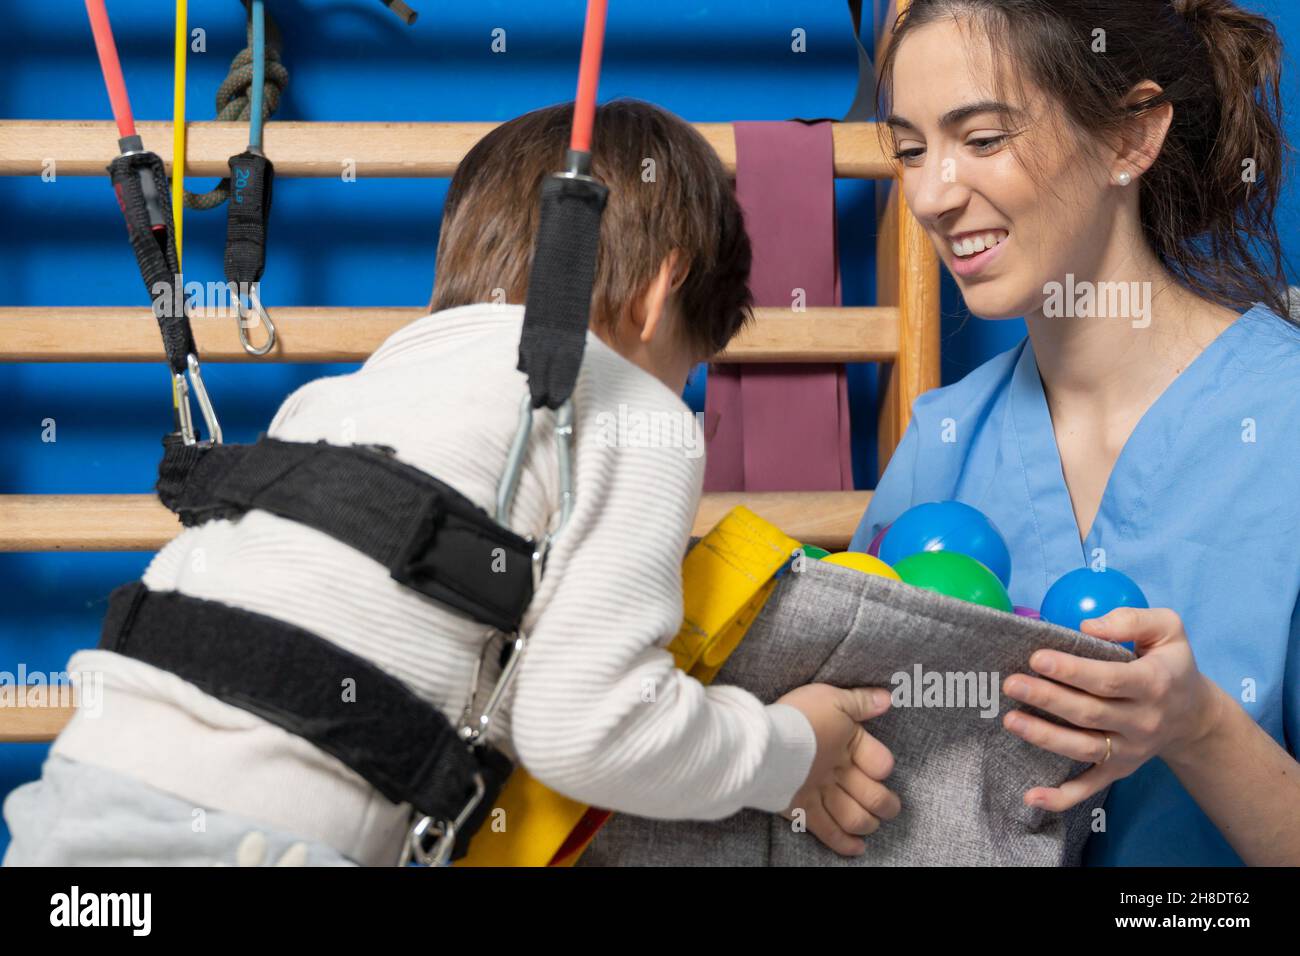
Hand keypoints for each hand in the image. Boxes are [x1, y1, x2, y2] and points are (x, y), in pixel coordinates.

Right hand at [775, 683, 899, 854]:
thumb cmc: (797, 715)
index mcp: (851, 746)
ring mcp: (822, 794)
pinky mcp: (802, 810)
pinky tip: (857, 849)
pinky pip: (829, 833)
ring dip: (868, 825)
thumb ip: (860, 701)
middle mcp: (840, 774)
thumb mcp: (831, 698)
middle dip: (887, 805)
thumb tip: (887, 699)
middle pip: (874, 797)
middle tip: (890, 808)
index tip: (881, 769)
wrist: (762, 739)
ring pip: (854, 818)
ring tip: (871, 825)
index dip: (884, 767)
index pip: (882, 763)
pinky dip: (845, 844)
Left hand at [1001, 606, 1223, 811]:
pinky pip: (1089, 787)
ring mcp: (1130, 750)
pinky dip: (1060, 796)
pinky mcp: (1118, 770)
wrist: (1194, 715)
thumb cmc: (1171, 664)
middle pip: (1089, 713)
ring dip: (1044, 737)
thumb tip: (1087, 627)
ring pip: (1083, 748)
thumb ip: (1131, 620)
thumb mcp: (1168, 629)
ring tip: (1010, 720)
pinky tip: (1030, 796)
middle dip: (1047, 699)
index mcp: (1153, 683)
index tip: (1037, 658)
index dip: (1071, 670)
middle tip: (1011, 684)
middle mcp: (1143, 721)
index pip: (1108, 679)